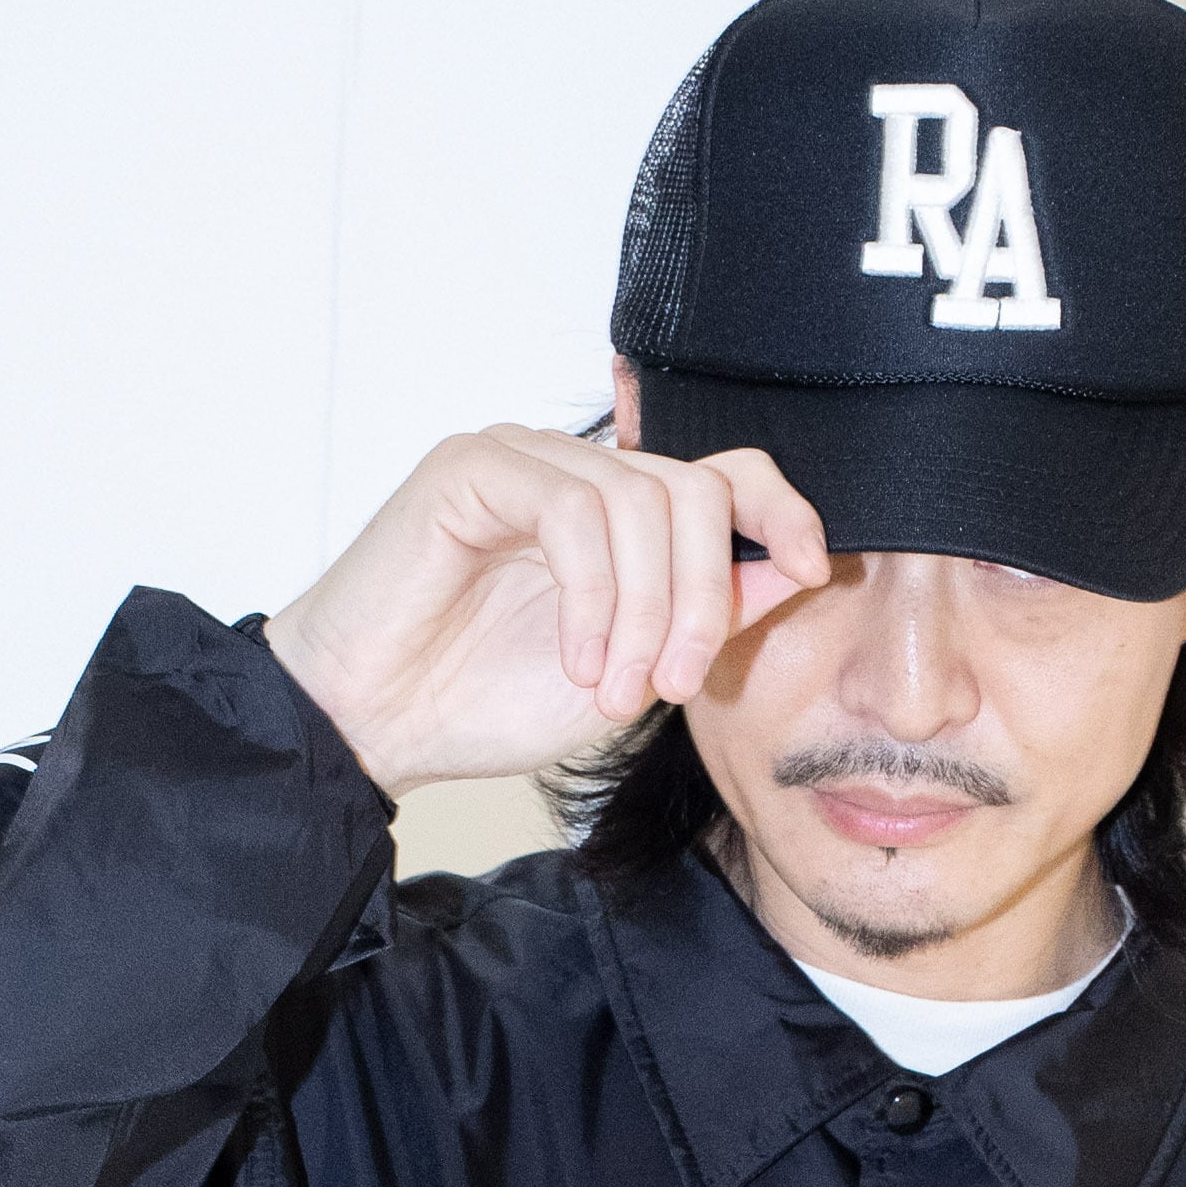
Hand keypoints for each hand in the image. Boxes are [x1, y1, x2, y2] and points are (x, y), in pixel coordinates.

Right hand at [263, 425, 828, 794]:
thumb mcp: (631, 672)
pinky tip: (576, 660)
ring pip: (640, 501)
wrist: (375, 725)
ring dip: (644, 611)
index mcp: (619, 515)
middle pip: (694, 489)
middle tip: (675, 684)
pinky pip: (571, 510)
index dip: (780, 509)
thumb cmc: (482, 701)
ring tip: (613, 690)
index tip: (810, 568)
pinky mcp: (474, 468)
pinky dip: (591, 596)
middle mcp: (577, 472)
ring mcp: (525, 461)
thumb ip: (704, 617)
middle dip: (703, 595)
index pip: (725, 475)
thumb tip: (793, 568)